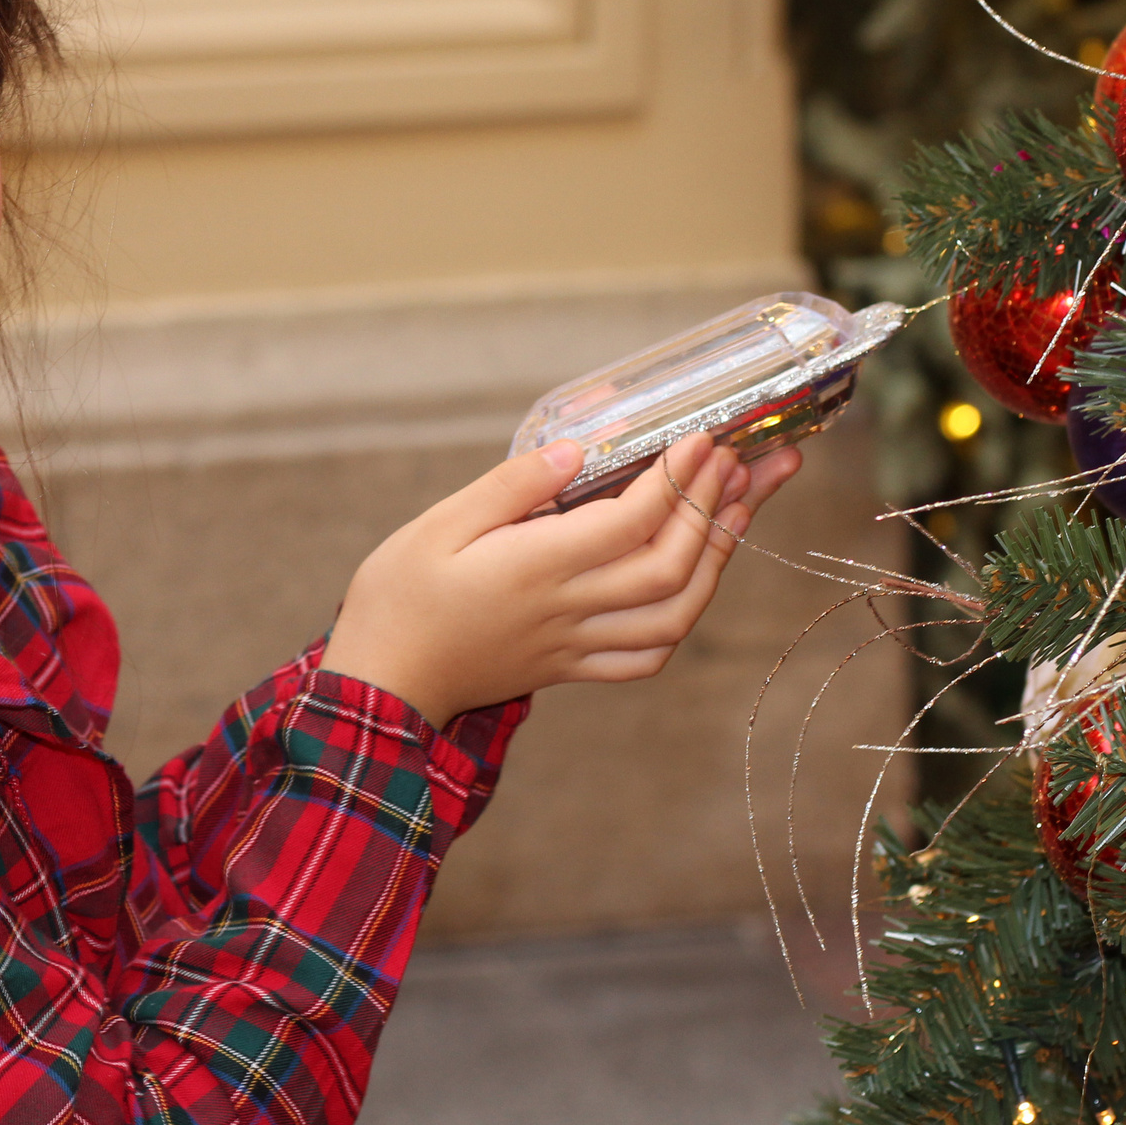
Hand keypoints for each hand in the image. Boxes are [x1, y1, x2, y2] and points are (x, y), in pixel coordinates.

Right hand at [318, 433, 801, 728]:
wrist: (381, 686)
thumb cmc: (398, 599)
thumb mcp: (436, 525)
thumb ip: (510, 487)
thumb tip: (575, 449)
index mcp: (535, 568)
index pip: (632, 522)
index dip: (677, 479)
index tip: (701, 438)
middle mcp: (567, 610)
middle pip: (670, 567)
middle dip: (716, 509)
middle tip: (744, 460)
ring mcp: (574, 645)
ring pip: (673, 616)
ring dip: (717, 562)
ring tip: (741, 512)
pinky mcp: (569, 668)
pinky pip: (646, 657)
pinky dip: (682, 621)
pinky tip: (695, 584)